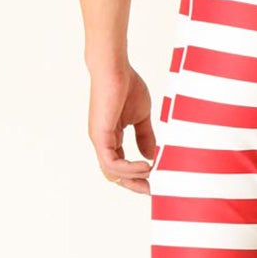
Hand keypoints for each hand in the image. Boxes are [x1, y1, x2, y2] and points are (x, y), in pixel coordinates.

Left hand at [87, 66, 157, 192]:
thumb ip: (145, 137)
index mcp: (112, 139)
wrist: (115, 68)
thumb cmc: (126, 86)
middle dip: (135, 185)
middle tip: (154, 189)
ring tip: (153, 172)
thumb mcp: (141, 117)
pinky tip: (145, 165)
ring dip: (134, 177)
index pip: (122, 167)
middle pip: (115, 176)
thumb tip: (150, 156)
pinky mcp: (100, 136)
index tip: (156, 181)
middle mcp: (103, 143)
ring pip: (113, 173)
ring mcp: (100, 141)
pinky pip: (112, 163)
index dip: (138, 177)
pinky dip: (129, 168)